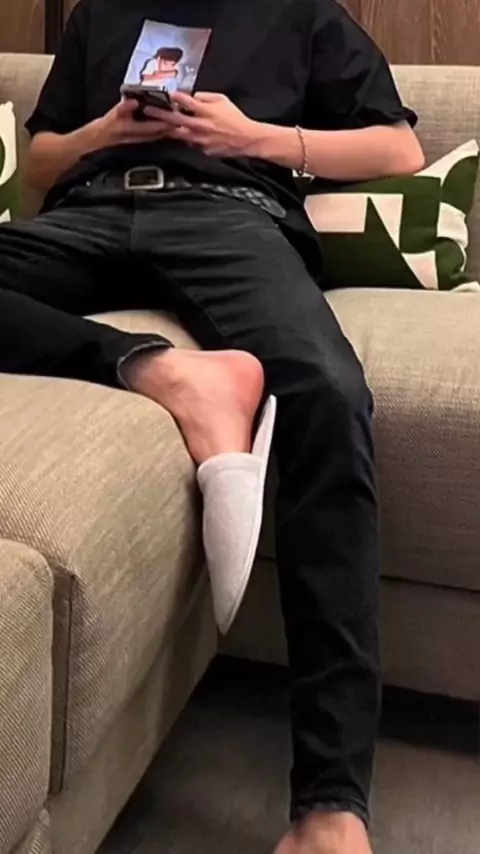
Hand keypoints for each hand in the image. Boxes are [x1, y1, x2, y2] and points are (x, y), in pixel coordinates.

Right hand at [91, 99, 171, 146]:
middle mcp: (144, 136)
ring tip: (178, 115)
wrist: (101, 137)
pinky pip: (157, 131)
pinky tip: (166, 119)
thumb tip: (134, 101)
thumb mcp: (114, 114)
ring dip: (169, 125)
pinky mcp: (143, 135)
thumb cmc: (107, 126)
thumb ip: (124, 108)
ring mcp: (144, 137)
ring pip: (162, 132)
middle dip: (173, 123)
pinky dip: (163, 125)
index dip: (169, 121)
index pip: (158, 127)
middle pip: (164, 131)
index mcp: (139, 131)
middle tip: (183, 113)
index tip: (178, 114)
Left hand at [144, 92, 260, 157]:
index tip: (165, 94)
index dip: (174, 97)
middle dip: (161, 114)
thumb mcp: (222, 100)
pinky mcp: (203, 150)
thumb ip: (206, 97)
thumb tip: (193, 96)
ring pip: (179, 135)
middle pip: (176, 119)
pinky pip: (191, 143)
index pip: (186, 102)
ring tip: (158, 125)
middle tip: (149, 110)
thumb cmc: (236, 119)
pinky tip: (183, 135)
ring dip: (168, 129)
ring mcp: (201, 140)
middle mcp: (201, 126)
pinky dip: (186, 139)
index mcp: (207, 111)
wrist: (247, 139)